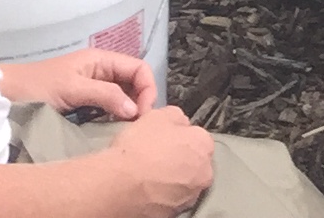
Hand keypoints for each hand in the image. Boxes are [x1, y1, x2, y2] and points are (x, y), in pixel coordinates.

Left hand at [0, 47, 157, 120]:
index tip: (143, 114)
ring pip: (121, 99)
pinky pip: (107, 110)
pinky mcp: (83, 105)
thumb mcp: (73, 89)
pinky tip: (109, 132)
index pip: (139, 69)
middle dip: (139, 103)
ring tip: (124, 132)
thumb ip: (105, 96)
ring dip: (126, 114)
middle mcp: (100, 72)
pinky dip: (113, 120)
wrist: (6, 95)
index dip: (147, 88)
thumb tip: (135, 110)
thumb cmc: (38, 87)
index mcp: (101, 60)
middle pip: (133, 84)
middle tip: (136, 128)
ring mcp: (91, 89)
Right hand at [95, 105, 216, 216]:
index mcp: (203, 144)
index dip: (179, 136)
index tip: (165, 139)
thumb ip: (176, 117)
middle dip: (180, 159)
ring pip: (184, 182)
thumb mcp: (157, 115)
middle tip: (157, 156)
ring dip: (172, 178)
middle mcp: (204, 172)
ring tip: (149, 174)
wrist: (119, 185)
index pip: (197, 137)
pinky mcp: (175, 212)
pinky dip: (162, 195)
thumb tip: (180, 122)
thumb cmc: (139, 149)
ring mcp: (190, 196)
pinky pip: (171, 199)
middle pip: (194, 161)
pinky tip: (147, 189)